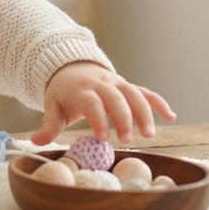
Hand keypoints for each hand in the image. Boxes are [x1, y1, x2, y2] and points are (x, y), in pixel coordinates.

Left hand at [32, 61, 174, 145]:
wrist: (72, 67)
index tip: (102, 139)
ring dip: (144, 113)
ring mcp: (117, 83)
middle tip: (127, 140)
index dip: (97, 119)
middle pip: (116, 98)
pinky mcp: (128, 86)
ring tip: (149, 134)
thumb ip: (48, 125)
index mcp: (81, 89)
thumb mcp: (52, 106)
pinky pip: (146, 92)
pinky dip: (159, 102)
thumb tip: (37, 141)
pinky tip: (171, 117)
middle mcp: (101, 84)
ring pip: (134, 94)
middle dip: (123, 118)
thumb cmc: (63, 93)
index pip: (91, 103)